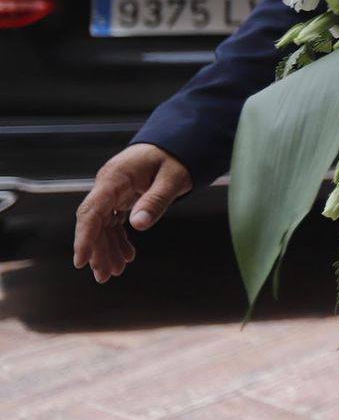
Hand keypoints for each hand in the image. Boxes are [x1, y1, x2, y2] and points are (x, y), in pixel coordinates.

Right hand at [72, 143, 191, 282]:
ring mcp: (112, 192)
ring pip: (102, 225)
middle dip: (97, 250)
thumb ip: (156, 199)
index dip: (84, 237)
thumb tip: (138, 224)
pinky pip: (113, 221)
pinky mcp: (120, 197)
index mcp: (116, 177)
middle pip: (94, 222)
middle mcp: (108, 185)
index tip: (81, 260)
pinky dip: (118, 239)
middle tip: (104, 276)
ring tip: (116, 271)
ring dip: (107, 248)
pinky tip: (126, 254)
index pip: (92, 210)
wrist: (176, 143)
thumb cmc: (175, 156)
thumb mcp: (173, 177)